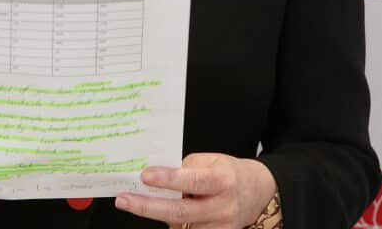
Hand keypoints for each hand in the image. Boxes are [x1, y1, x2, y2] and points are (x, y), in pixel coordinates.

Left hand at [114, 153, 275, 228]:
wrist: (257, 193)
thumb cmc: (229, 173)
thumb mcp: (211, 160)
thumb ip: (186, 167)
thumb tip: (156, 177)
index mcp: (222, 180)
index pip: (192, 181)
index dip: (168, 179)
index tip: (145, 176)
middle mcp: (222, 207)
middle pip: (180, 212)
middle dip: (147, 207)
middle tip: (124, 200)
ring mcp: (220, 227)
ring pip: (179, 226)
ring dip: (157, 215)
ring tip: (139, 202)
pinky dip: (172, 224)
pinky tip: (162, 212)